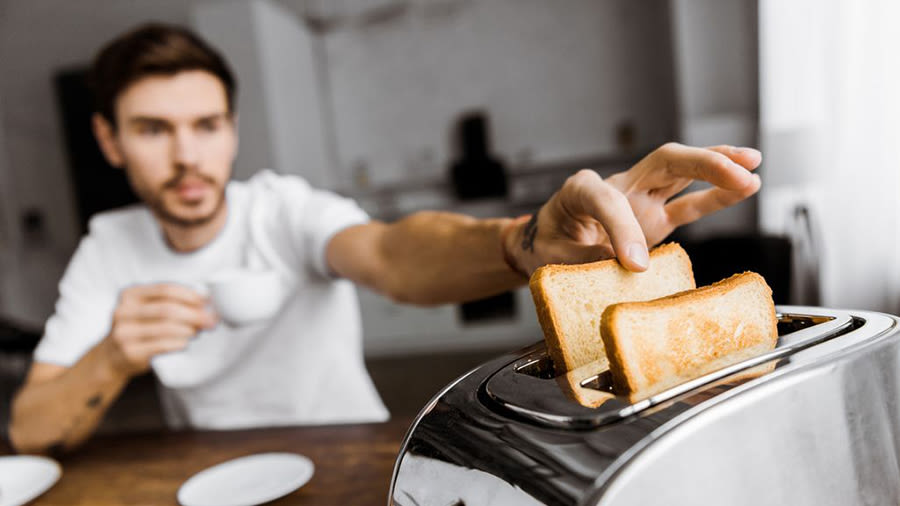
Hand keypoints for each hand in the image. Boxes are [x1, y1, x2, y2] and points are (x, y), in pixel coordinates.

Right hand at [100, 283, 216, 377]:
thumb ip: (169, 302)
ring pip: (166, 328)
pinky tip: (186, 342)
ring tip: (198, 331)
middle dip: (194, 314)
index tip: (207, 302)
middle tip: (210, 321)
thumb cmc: (139, 329)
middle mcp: (123, 311)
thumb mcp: (146, 309)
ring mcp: (124, 332)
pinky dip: (179, 343)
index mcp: (130, 295)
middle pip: (168, 309)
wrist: (112, 357)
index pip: (165, 290)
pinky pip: (162, 345)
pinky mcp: (130, 352)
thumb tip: (206, 302)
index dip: (190, 295)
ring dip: (189, 329)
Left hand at [507, 143, 761, 274]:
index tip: (634, 264)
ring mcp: (638, 197)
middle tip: (739, 169)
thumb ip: (584, 259)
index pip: (608, 199)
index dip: (622, 230)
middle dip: (702, 162)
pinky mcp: (652, 216)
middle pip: (662, 161)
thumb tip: (621, 265)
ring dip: (718, 167)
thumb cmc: (544, 246)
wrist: (541, 245)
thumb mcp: (550, 257)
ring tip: (753, 168)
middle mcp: (615, 185)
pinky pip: (686, 203)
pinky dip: (715, 196)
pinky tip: (744, 190)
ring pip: (681, 172)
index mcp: (580, 190)